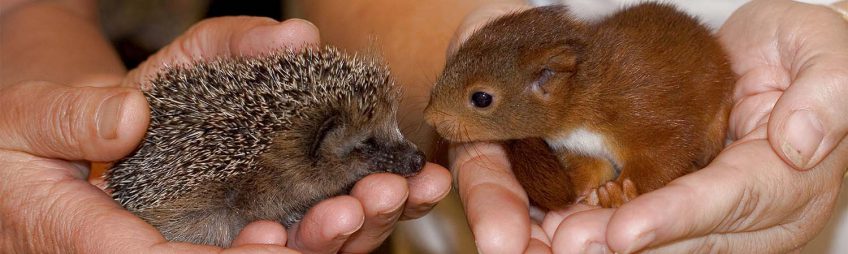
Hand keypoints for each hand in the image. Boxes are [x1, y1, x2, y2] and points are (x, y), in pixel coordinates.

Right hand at [1, 11, 450, 252]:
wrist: (44, 147)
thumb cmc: (27, 139)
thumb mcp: (31, 117)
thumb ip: (71, 117)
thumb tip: (130, 115)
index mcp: (105, 245)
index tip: (274, 242)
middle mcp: (167, 251)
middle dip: (308, 246)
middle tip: (356, 208)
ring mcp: (209, 237)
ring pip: (286, 250)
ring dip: (347, 229)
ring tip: (393, 191)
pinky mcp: (239, 219)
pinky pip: (300, 225)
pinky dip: (354, 207)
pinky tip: (401, 184)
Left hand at [545, 0, 847, 252]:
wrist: (773, 57)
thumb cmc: (799, 51)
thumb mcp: (826, 51)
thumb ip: (826, 90)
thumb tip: (800, 142)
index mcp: (790, 178)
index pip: (728, 201)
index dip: (674, 218)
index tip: (624, 231)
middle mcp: (758, 212)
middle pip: (689, 236)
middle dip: (625, 241)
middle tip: (571, 241)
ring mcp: (723, 216)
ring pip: (665, 240)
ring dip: (607, 241)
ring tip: (560, 237)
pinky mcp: (692, 209)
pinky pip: (650, 225)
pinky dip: (608, 228)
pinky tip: (567, 225)